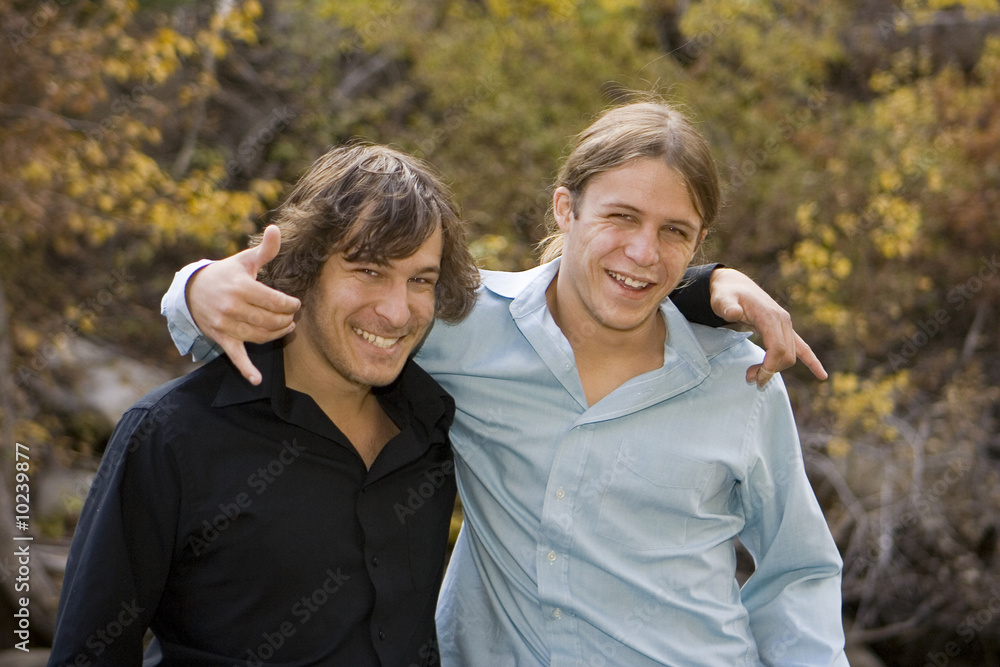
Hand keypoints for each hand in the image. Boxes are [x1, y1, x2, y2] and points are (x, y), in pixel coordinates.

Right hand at [187, 225, 300, 384]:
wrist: (192, 292)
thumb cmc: (226, 274)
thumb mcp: (245, 261)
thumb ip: (265, 249)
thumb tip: (275, 229)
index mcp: (241, 287)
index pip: (275, 301)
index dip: (290, 304)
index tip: (295, 304)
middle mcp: (232, 307)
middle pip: (270, 320)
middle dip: (286, 319)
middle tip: (292, 317)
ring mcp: (226, 324)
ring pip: (260, 336)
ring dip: (277, 335)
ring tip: (285, 328)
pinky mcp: (221, 338)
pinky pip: (235, 356)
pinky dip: (246, 369)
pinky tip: (256, 380)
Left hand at [709, 268, 827, 386]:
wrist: (735, 286)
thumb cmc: (727, 295)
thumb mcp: (722, 299)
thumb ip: (726, 307)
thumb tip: (733, 313)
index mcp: (770, 316)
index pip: (778, 348)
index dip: (769, 366)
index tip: (754, 377)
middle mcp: (783, 320)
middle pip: (786, 355)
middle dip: (770, 371)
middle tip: (750, 378)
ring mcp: (787, 325)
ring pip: (791, 355)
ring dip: (777, 369)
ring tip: (754, 375)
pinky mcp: (786, 329)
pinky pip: (803, 348)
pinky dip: (812, 362)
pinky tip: (821, 376)